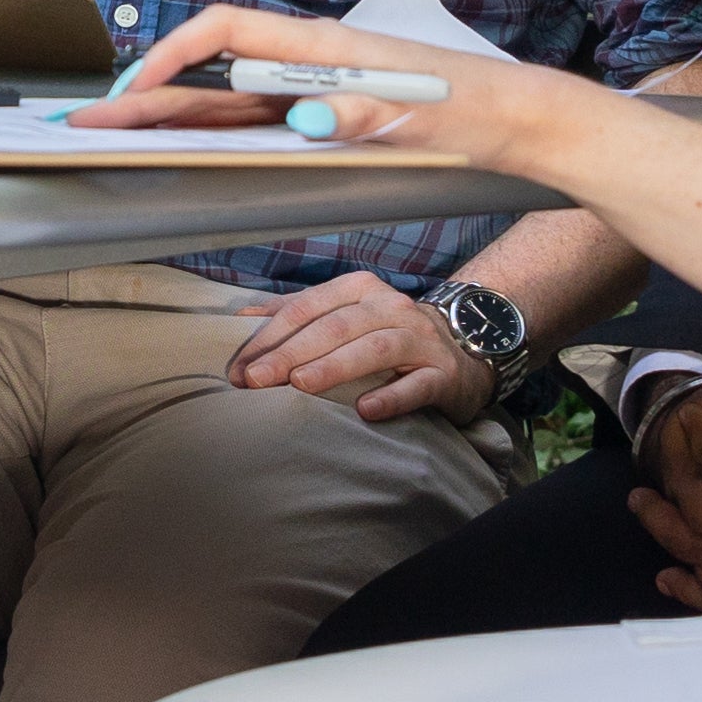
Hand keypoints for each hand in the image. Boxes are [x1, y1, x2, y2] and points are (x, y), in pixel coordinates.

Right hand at [63, 3, 580, 168]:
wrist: (515, 121)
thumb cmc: (471, 108)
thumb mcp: (421, 110)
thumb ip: (362, 113)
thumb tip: (307, 120)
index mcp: (322, 47)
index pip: (227, 34)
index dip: (174, 54)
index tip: (136, 87)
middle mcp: (306, 62)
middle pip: (209, 74)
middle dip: (146, 95)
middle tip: (87, 122)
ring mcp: (310, 90)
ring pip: (221, 100)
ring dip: (166, 115)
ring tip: (113, 134)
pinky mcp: (320, 116)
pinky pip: (248, 121)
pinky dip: (204, 131)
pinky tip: (178, 146)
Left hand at [224, 270, 495, 425]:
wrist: (463, 349)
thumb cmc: (388, 334)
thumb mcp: (345, 314)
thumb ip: (299, 314)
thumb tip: (242, 318)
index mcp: (359, 290)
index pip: (307, 308)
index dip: (270, 337)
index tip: (238, 367)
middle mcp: (390, 308)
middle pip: (335, 327)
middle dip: (291, 353)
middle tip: (255, 380)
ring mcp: (419, 339)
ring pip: (373, 348)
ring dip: (334, 366)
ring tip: (300, 385)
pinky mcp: (443, 374)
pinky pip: (417, 385)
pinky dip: (391, 396)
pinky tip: (366, 411)